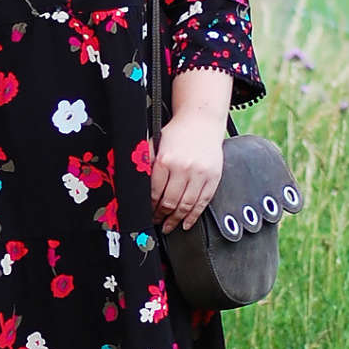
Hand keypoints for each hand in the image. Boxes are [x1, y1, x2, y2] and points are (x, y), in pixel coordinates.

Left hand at [151, 104, 226, 232]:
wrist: (201, 122)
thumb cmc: (177, 133)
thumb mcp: (155, 143)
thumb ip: (146, 162)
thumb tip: (136, 183)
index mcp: (166, 160)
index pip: (155, 192)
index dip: (150, 207)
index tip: (148, 213)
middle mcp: (183, 168)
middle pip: (170, 202)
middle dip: (161, 216)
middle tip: (156, 222)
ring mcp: (200, 174)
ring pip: (186, 205)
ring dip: (176, 220)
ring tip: (169, 226)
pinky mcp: (213, 178)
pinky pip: (203, 202)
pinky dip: (194, 216)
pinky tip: (186, 223)